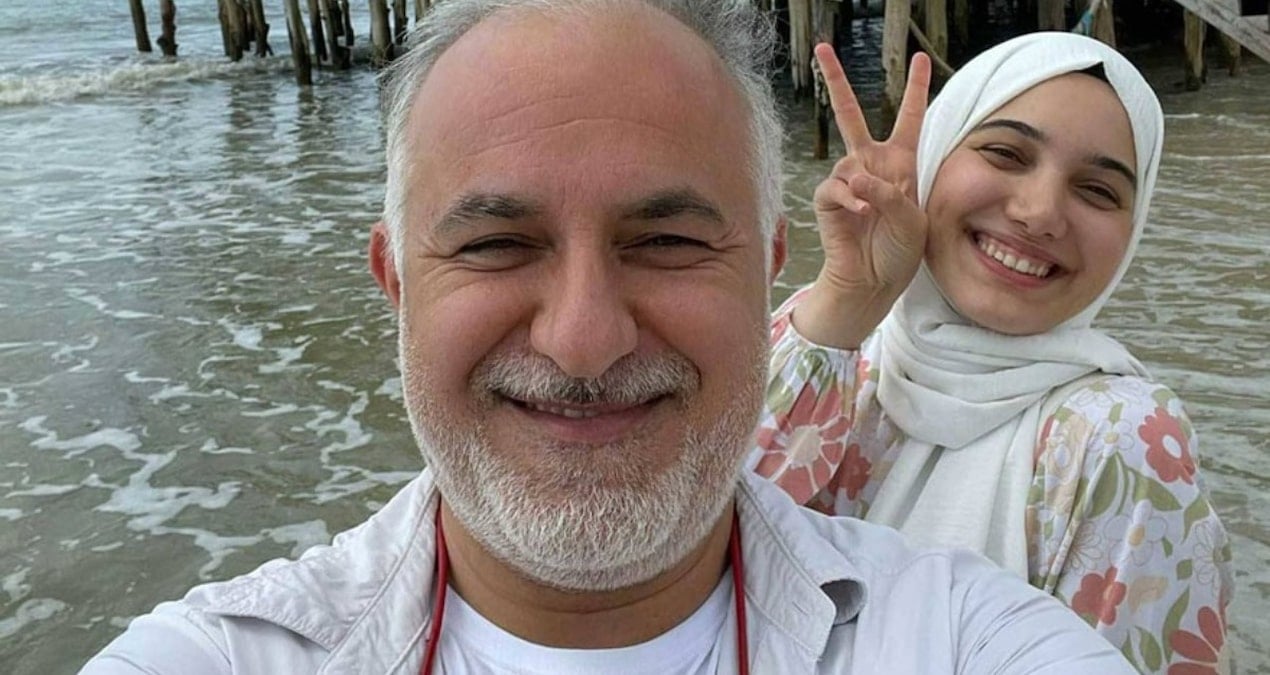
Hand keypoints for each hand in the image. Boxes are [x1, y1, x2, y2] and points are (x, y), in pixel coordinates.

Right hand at [794, 45, 931, 348]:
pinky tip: (860, 214)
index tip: (920, 59)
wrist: (872, 283)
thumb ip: (891, 193)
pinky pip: (836, 187)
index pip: (909, 119)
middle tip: (821, 47)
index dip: (915, 89)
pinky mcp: (828, 200)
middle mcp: (871, 166)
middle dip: (835, 81)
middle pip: (851, 114)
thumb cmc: (898, 252)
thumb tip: (857, 179)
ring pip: (850, 162)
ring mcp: (847, 181)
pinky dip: (850, 200)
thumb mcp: (913, 219)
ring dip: (866, 186)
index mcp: (901, 165)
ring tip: (874, 213)